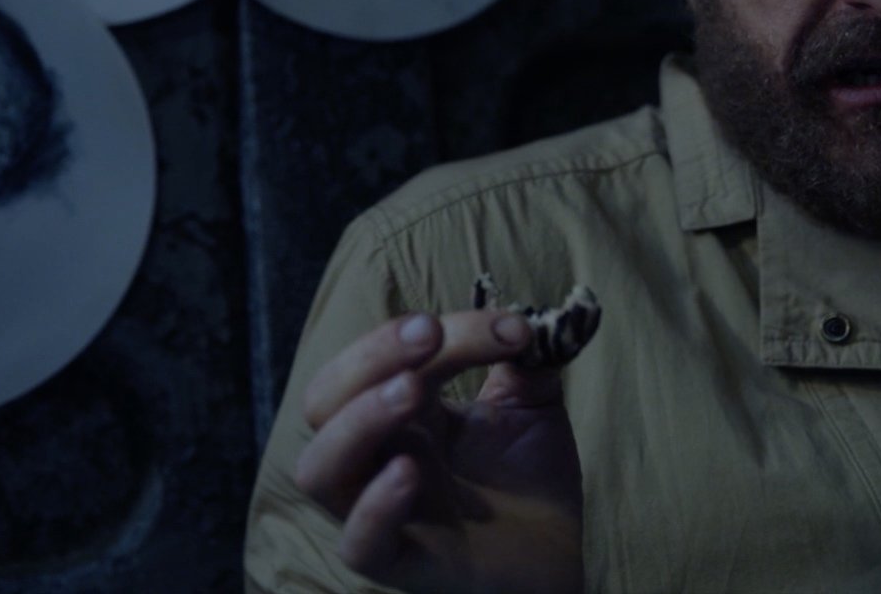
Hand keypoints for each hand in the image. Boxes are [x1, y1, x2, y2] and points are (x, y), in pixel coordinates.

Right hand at [294, 310, 583, 593]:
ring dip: (359, 420)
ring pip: (320, 469)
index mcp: (399, 413)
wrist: (560, 559)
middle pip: (326, 400)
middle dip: (371, 354)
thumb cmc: (529, 481)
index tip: (513, 327)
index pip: (387, 357)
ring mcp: (385, 512)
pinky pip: (360, 545)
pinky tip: (409, 472)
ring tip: (411, 390)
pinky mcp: (406, 565)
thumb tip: (533, 313)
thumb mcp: (529, 402)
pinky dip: (374, 507)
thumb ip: (523, 356)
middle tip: (429, 333)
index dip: (447, 330)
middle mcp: (377, 458)